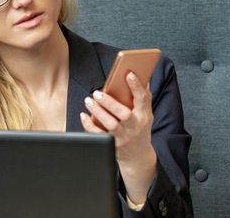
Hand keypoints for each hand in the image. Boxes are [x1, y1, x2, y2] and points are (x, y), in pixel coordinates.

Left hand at [80, 71, 156, 203]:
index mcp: (144, 116)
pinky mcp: (112, 145)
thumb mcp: (146, 114)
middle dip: (109, 102)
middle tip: (97, 93)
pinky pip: (98, 135)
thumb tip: (142, 77)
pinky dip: (89, 125)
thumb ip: (143, 98)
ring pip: (110, 124)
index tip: (129, 74)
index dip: (137, 86)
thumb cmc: (140, 129)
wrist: (138, 156)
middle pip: (123, 114)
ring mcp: (123, 137)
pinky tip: (84, 115)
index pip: (143, 99)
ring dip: (97, 111)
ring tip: (89, 100)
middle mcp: (134, 127)